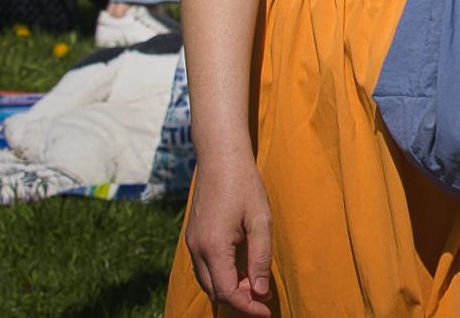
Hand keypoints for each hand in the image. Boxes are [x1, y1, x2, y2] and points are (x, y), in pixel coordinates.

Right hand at [184, 154, 272, 316]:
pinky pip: (205, 268)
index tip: (267, 312)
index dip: (248, 306)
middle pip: (215, 291)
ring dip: (230, 288)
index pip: (227, 292)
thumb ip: (260, 258)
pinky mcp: (194, 237)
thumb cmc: (245, 186)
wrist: (220, 158)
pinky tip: (241, 269)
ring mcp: (192, 244)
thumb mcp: (260, 221)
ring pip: (208, 281)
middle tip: (265, 298)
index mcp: (213, 247)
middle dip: (239, 300)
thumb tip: (260, 292)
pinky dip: (222, 275)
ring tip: (256, 284)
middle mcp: (197, 250)